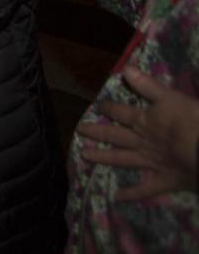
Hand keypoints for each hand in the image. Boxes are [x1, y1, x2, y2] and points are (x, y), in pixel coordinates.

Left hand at [77, 66, 198, 200]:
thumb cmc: (194, 121)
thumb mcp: (172, 97)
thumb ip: (148, 85)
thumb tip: (125, 69)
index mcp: (144, 121)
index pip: (121, 113)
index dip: (108, 109)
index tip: (97, 107)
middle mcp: (142, 142)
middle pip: (115, 136)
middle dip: (97, 132)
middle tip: (79, 130)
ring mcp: (151, 162)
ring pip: (122, 159)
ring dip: (103, 157)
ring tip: (84, 156)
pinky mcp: (164, 181)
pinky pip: (145, 189)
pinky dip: (132, 194)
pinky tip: (118, 198)